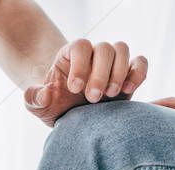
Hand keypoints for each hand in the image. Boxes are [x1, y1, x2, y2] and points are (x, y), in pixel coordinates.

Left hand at [25, 39, 148, 126]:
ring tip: (110, 96)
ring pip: (123, 50)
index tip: (74, 89)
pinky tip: (128, 90)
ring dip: (119, 72)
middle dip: (100, 73)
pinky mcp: (128, 77)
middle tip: (92, 98)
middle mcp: (94, 55)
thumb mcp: (38, 105)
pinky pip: (140, 63)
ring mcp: (112, 64)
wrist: (73, 117)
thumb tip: (44, 94)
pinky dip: (138, 73)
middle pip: (104, 48)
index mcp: (71, 55)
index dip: (80, 65)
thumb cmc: (54, 107)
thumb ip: (33, 98)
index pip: (81, 46)